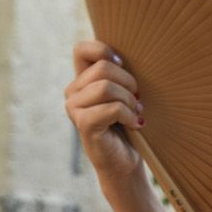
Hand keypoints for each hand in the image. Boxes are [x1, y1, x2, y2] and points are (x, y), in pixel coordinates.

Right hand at [65, 41, 143, 179]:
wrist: (125, 162)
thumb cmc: (127, 126)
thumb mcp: (124, 94)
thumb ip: (119, 76)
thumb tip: (124, 59)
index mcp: (82, 81)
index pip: (82, 49)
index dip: (104, 50)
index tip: (123, 64)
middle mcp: (73, 92)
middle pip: (102, 68)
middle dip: (128, 82)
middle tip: (138, 100)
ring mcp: (74, 108)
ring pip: (106, 87)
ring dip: (129, 101)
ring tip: (136, 113)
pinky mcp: (83, 124)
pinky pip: (111, 108)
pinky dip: (129, 115)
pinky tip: (135, 125)